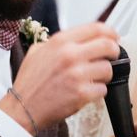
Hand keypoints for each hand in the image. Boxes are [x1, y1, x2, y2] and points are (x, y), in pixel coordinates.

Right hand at [0, 23, 119, 132]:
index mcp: (60, 41)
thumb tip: (78, 39)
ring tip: (93, 79)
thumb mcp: (37, 51)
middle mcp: (70, 55)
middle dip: (114, 51)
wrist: (23, 108)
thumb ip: (58, 43)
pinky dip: (97, 91)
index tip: (113, 37)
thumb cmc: (29, 82)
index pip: (96, 28)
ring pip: (108, 69)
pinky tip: (86, 92)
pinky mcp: (82, 93)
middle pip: (108, 46)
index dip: (110, 32)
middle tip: (111, 57)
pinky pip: (102, 89)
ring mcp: (77, 74)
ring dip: (104, 75)